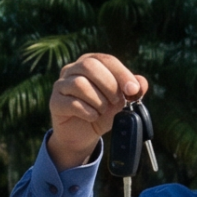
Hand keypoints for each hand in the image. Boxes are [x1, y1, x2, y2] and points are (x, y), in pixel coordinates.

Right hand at [47, 53, 147, 168]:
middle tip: (116, 102)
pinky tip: (92, 117)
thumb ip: (133, 91)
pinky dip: (87, 111)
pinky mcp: (55, 102)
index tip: (132, 90)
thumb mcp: (121, 101)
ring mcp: (61, 85)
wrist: (83, 135)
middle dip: (109, 85)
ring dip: (98, 100)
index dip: (122, 74)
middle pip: (89, 66)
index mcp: (91, 63)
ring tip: (102, 111)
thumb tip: (141, 83)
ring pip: (79, 84)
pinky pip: (71, 102)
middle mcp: (73, 69)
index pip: (107, 60)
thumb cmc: (101, 113)